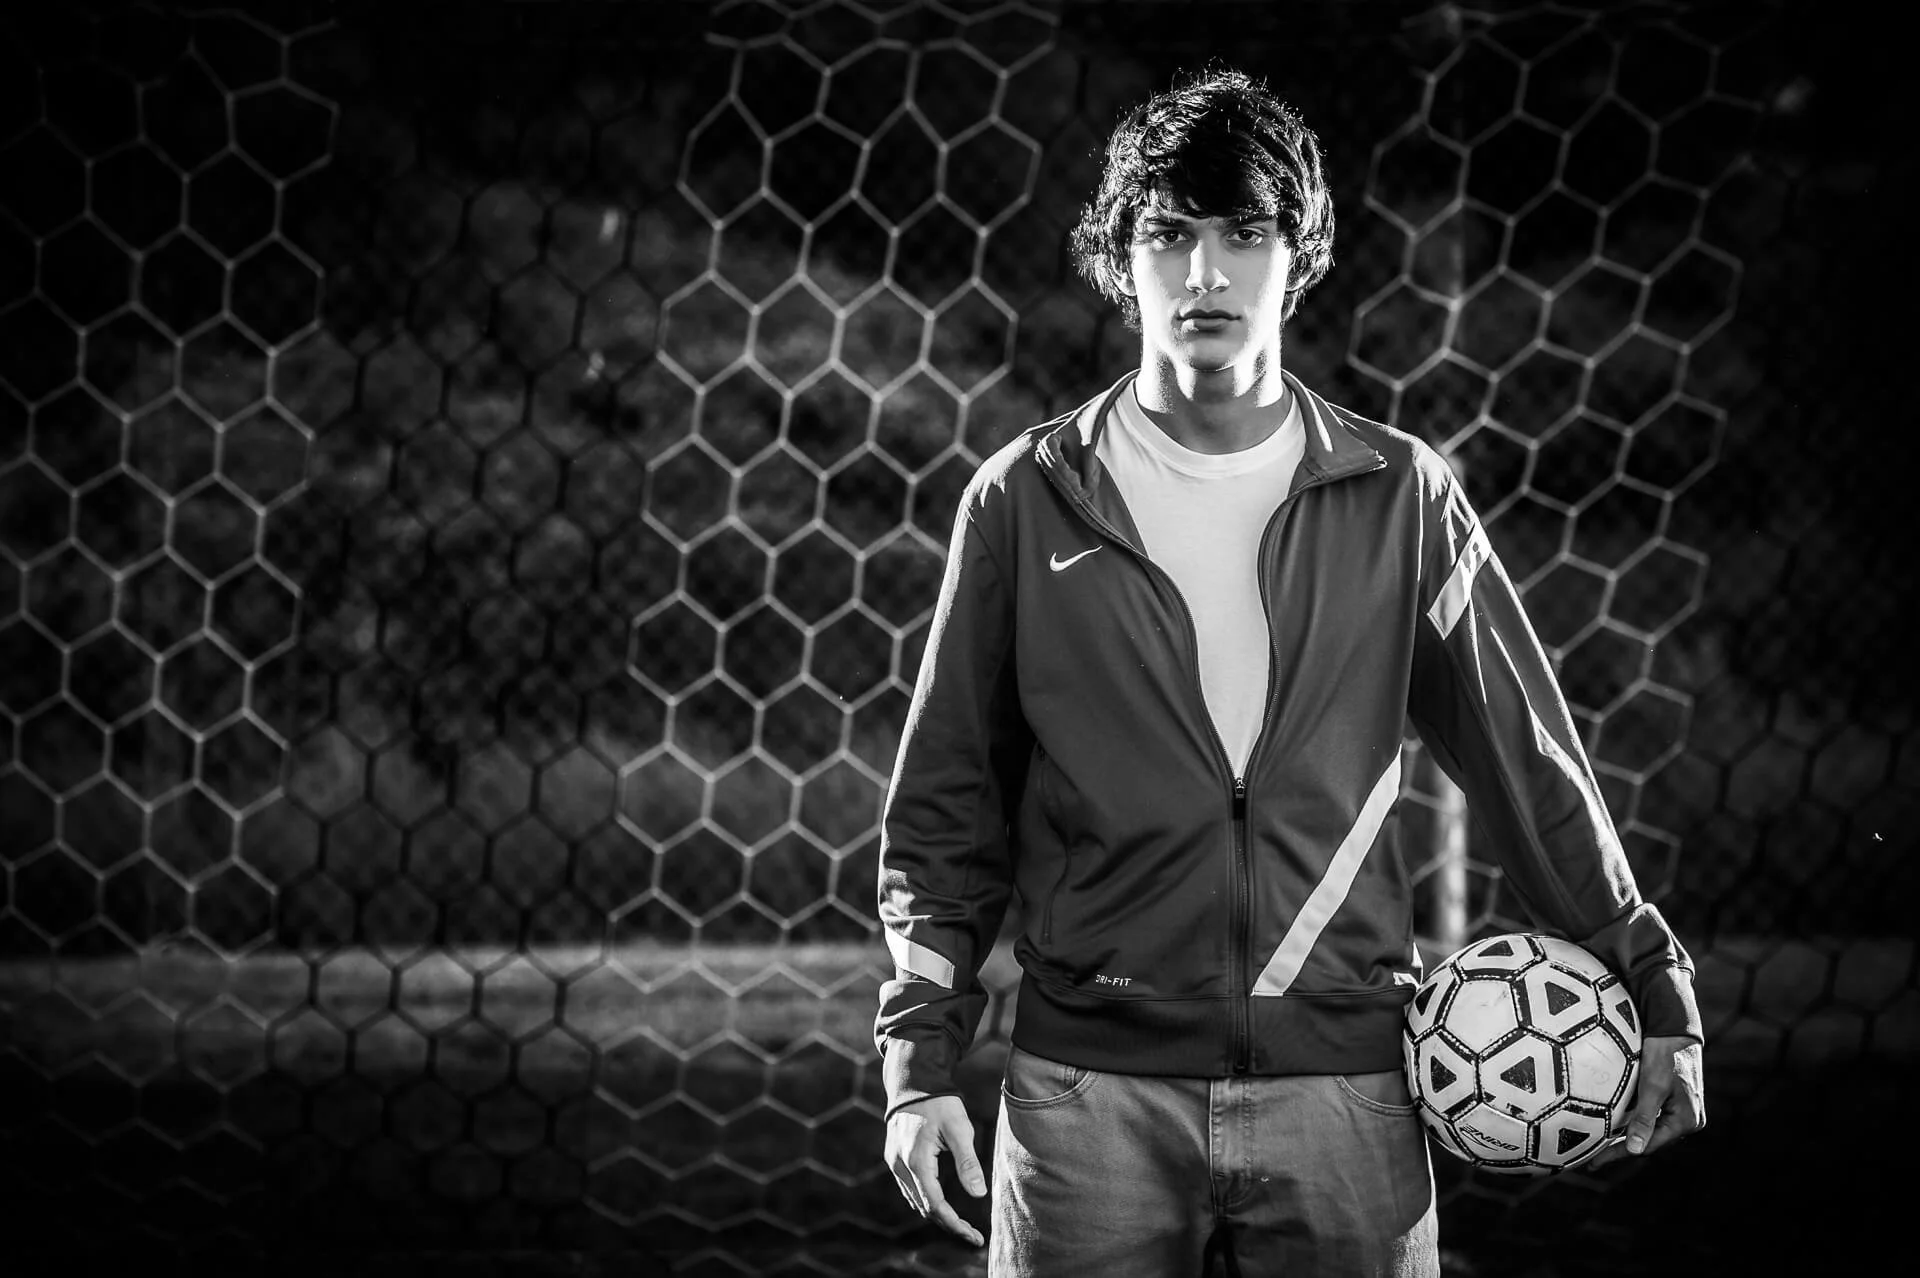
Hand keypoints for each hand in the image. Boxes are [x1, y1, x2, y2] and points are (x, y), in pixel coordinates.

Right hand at [884, 1094, 987, 1246]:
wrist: (913, 1080)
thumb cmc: (939, 1102)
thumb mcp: (959, 1128)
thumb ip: (967, 1162)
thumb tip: (978, 1194)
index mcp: (917, 1161)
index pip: (936, 1205)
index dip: (955, 1225)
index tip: (974, 1237)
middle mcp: (901, 1165)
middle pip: (924, 1208)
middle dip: (948, 1224)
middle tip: (972, 1234)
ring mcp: (894, 1162)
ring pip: (914, 1201)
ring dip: (936, 1215)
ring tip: (960, 1224)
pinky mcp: (894, 1157)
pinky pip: (908, 1189)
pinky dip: (925, 1201)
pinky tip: (941, 1203)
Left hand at [1587, 1034, 1704, 1168]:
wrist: (1674, 1030)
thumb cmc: (1664, 1056)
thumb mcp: (1652, 1086)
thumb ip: (1643, 1119)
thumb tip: (1634, 1151)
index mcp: (1686, 1121)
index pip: (1647, 1146)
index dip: (1618, 1154)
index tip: (1594, 1162)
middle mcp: (1688, 1120)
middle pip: (1648, 1140)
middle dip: (1621, 1148)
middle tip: (1592, 1158)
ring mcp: (1682, 1110)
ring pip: (1649, 1129)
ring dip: (1626, 1136)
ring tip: (1599, 1146)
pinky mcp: (1674, 1099)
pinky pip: (1650, 1116)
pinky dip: (1632, 1121)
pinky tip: (1613, 1124)